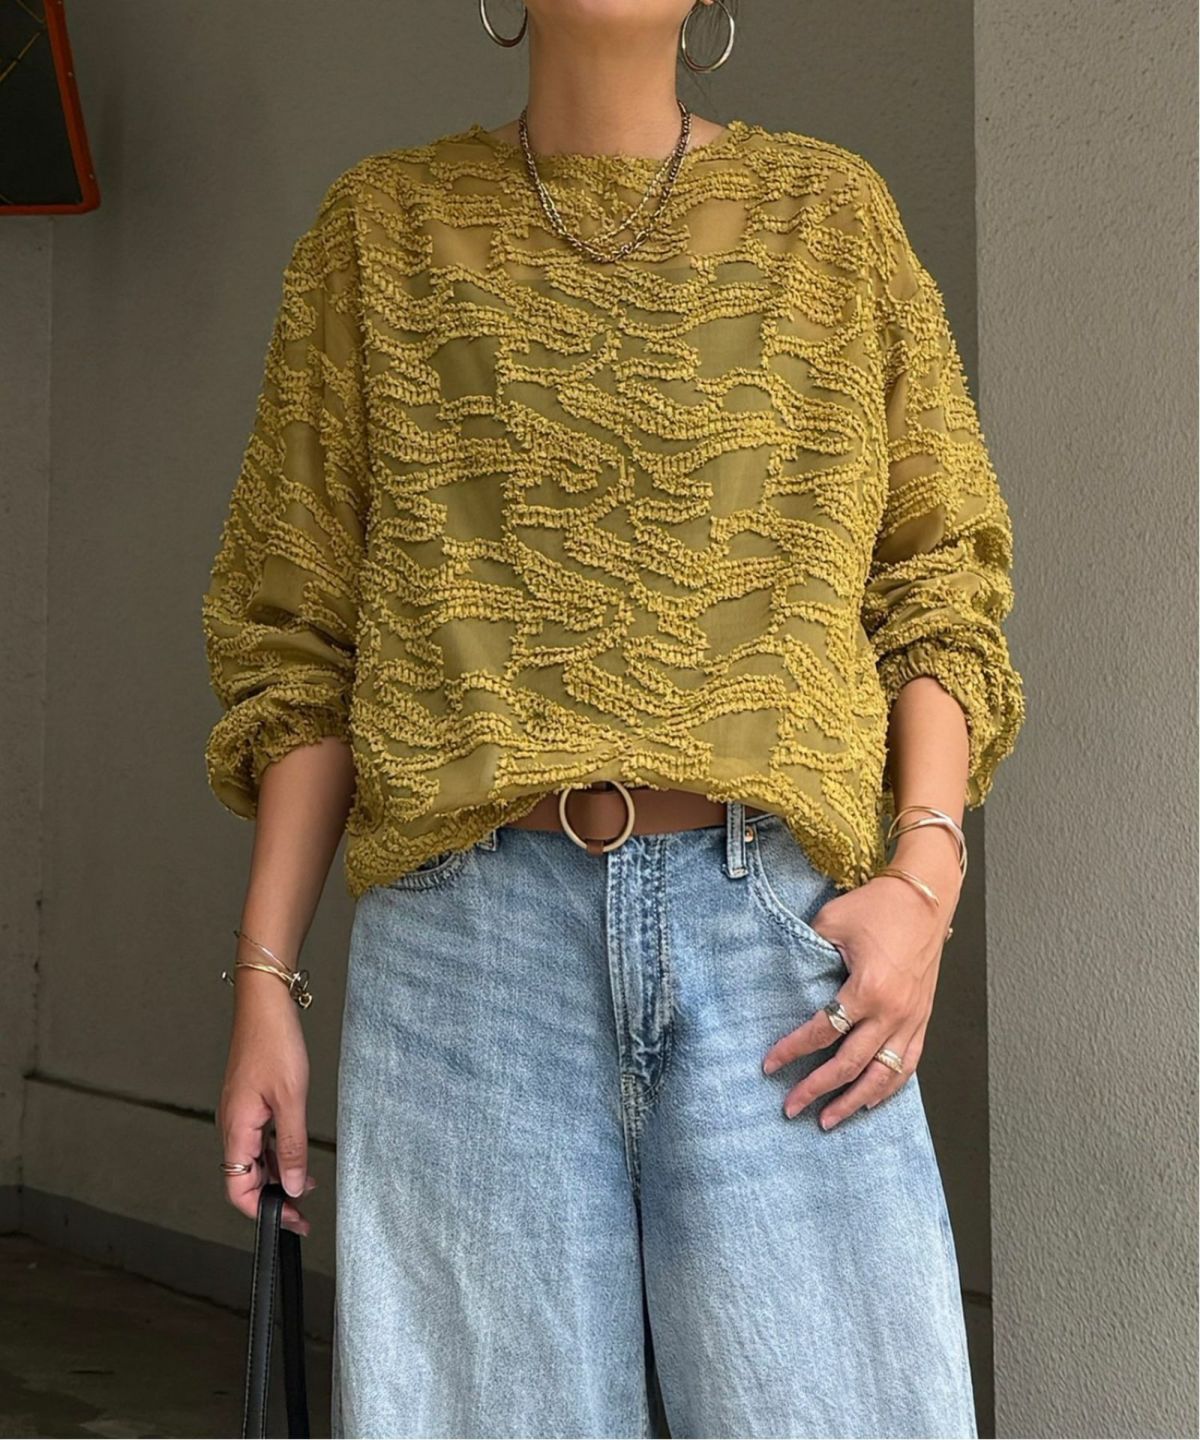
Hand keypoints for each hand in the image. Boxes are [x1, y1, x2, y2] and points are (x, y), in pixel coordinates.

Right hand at [217, 970, 315, 1234]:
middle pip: (245, 1178)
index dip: (264, 1211)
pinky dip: (276, 1153)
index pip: (239, 1188)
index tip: (291, 1221)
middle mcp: (232, 1125)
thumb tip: (294, 1186)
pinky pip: (259, 1139)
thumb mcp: (292, 1099)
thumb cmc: (274, 1043)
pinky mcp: (249, 1102)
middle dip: (273, 1198)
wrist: (265, 1006)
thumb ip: (293, 1146)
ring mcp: (239, 1114)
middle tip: (303, 1212)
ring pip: (253, 1159)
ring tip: (306, 1186)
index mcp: (236, 1128)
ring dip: (277, 1176)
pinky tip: (295, 1155)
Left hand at [761, 866, 958, 1128]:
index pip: (824, 1031)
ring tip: (829, 1120)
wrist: (926, 897)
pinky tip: (872, 1101)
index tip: (769, 1064)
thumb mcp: (832, 922)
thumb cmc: (878, 906)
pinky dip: (890, 1087)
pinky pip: (909, 1064)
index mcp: (869, 988)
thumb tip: (786, 978)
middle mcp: (893, 1012)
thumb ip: (808, 953)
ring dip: (855, 1101)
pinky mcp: (923, 1018)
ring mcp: (912, 1019)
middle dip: (818, 1090)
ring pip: (884, 1075)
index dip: (793, 1050)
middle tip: (791, 1108)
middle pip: (851, 1065)